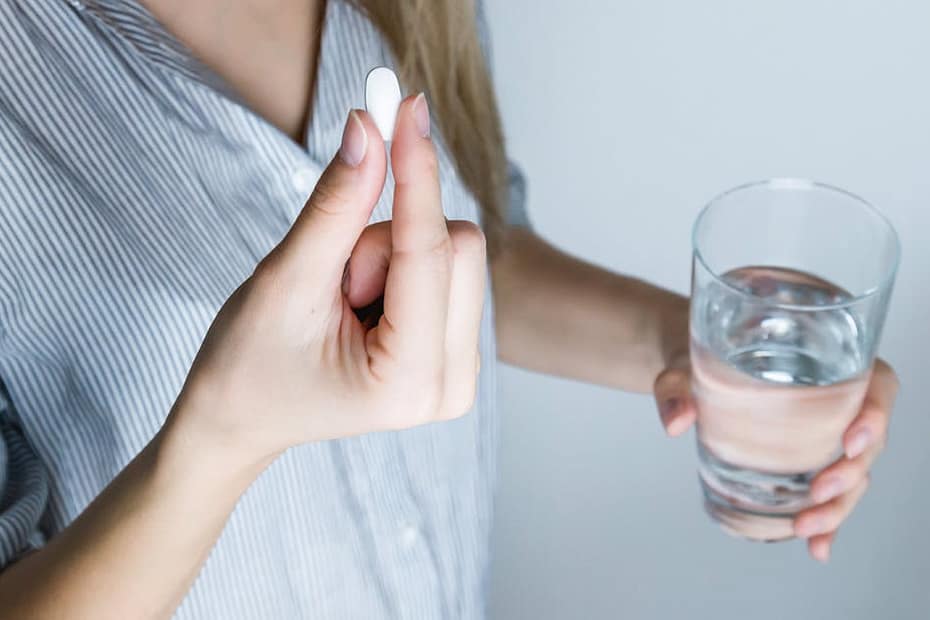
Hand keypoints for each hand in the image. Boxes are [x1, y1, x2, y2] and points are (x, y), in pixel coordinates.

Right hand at [173, 95, 486, 464]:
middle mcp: (453, 385)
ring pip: (454, 253)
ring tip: (342, 300)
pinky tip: (363, 305)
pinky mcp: (456, 352)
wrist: (242, 419)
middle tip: (335, 278)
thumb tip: (369, 127)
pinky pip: (447, 269)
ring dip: (390, 255)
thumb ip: (335, 205)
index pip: (428, 250)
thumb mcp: (286, 281)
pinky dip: (401, 268)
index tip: (406, 104)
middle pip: (459, 246)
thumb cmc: (249, 364)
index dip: (415, 170)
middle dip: (387, 240)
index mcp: (409, 381)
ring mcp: (461, 372)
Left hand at [653, 356, 898, 562]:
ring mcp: (825, 434)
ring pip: (853, 474)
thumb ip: (676, 388)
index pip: (875, 385)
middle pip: (867, 441)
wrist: (689, 373)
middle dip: (850, 474)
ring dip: (838, 507)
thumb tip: (676, 421)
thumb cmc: (698, 356)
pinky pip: (829, 492)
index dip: (875, 415)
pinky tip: (817, 547)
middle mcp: (837, 400)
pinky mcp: (808, 460)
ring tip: (806, 529)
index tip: (850, 441)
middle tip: (817, 494)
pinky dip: (827, 521)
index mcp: (826, 361)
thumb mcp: (683, 366)